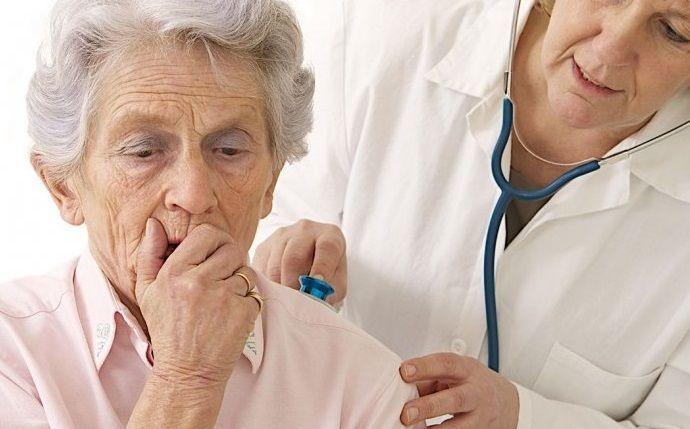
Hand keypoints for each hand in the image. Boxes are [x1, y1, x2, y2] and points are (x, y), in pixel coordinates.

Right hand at [135, 218, 260, 387]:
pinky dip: (247, 300)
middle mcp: (198, 282)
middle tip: (220, 275)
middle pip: (231, 248)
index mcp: (174, 273)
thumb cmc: (167, 330)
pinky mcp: (243, 312)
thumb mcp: (147, 292)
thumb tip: (155, 223)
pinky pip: (254, 291)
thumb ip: (150, 254)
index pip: (206, 234)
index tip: (211, 253)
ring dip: (238, 280)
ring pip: (245, 269)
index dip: (213, 241)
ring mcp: (223, 297)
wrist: (187, 372)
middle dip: (228, 258)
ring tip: (223, 298)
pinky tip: (230, 313)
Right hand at [253, 219, 346, 303]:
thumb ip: (329, 290)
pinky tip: (276, 293)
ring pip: (275, 265)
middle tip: (295, 303)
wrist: (311, 259)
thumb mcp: (336, 282)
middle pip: (294, 257)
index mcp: (330, 235)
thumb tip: (312, 299)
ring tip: (286, 300)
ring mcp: (282, 235)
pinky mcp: (264, 245)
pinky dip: (267, 285)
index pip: (327, 247)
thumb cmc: (327, 273)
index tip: (316, 288)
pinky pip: (261, 269)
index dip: (322, 268)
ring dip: (279, 288)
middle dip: (293, 285)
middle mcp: (305, 229)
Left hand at [399, 353, 518, 428]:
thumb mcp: (454, 373)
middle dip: (429, 407)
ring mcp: (481, 416)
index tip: (404, 371)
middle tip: (406, 414)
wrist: (506, 401)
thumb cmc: (471, 382)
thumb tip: (399, 386)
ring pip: (461, 426)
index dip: (424, 366)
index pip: (445, 364)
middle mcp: (476, 392)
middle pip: (455, 399)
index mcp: (466, 370)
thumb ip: (428, 377)